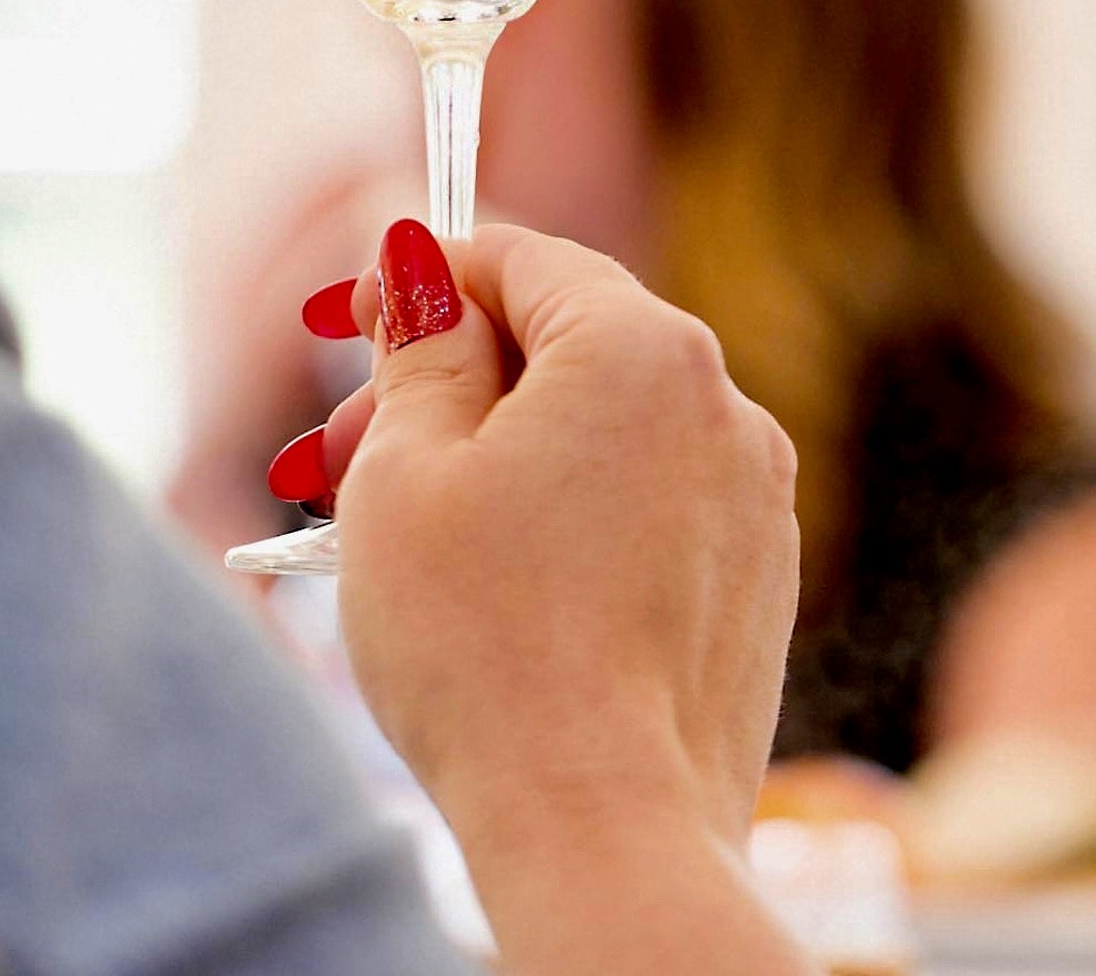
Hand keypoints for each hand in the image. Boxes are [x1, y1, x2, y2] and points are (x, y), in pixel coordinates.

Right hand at [332, 221, 799, 864]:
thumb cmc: (484, 643)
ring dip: (494, 448)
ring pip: (599, 427)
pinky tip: (486, 573)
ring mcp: (752, 500)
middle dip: (446, 379)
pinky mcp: (755, 584)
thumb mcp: (407, 468)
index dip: (423, 274)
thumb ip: (420, 347)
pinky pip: (642, 500)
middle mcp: (722, 406)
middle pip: (562, 342)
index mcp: (641, 350)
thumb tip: (422, 271)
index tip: (351, 316)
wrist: (604, 838)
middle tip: (340, 447)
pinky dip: (561, 507)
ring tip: (397, 520)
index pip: (521, 258)